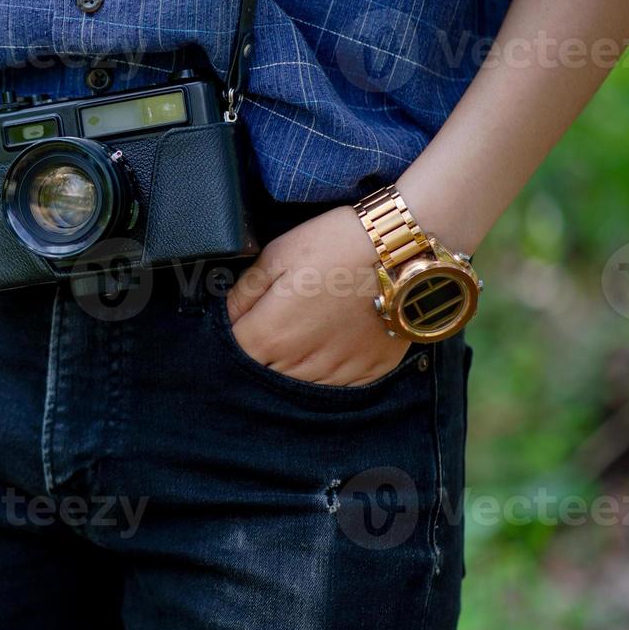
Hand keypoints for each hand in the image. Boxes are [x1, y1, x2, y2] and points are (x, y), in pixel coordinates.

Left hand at [225, 206, 410, 386]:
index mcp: (271, 336)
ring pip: (297, 382)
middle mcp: (299, 364)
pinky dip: (327, 368)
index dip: (235, 333)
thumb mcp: (276, 255)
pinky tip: (332, 342)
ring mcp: (335, 372)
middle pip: (263, 371)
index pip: (233, 351)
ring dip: (294, 362)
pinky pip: (334, 384)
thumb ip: (243, 292)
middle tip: (278, 319)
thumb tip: (225, 314)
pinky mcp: (366, 373)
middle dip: (261, 350)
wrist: (403, 251)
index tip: (244, 318)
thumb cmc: (337, 245)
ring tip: (308, 328)